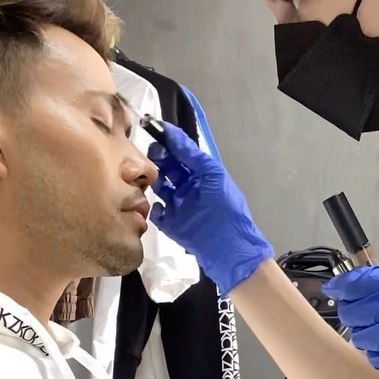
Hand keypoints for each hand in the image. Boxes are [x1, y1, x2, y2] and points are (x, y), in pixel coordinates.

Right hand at [148, 123, 272, 296]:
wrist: (231, 250)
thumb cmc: (226, 209)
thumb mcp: (213, 177)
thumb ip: (193, 156)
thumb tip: (173, 134)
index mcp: (202, 174)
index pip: (181, 152)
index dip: (168, 140)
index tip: (150, 127)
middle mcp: (189, 187)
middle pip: (168, 167)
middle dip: (158, 159)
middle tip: (150, 154)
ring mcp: (180, 207)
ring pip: (159, 188)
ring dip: (152, 180)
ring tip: (147, 176)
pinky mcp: (173, 226)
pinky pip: (157, 213)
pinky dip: (154, 209)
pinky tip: (157, 206)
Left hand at [323, 266, 378, 378]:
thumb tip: (365, 282)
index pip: (355, 284)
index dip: (342, 286)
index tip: (337, 287)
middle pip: (353, 312)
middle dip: (354, 309)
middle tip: (362, 308)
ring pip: (361, 337)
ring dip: (366, 332)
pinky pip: (376, 356)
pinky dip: (378, 350)